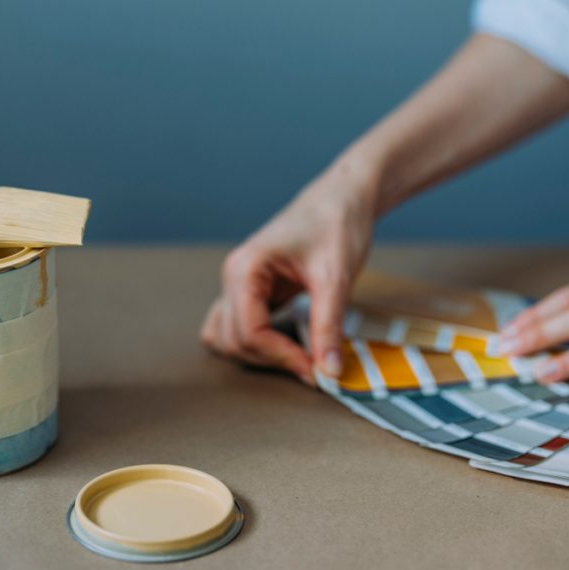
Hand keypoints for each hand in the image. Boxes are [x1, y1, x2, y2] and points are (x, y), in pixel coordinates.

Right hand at [200, 162, 376, 385]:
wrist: (342, 198)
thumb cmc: (335, 223)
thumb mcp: (335, 277)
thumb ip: (328, 326)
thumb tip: (329, 370)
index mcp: (245, 268)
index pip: (249, 332)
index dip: (282, 357)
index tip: (316, 370)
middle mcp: (234, 277)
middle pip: (234, 341)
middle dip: (272, 359)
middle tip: (315, 367)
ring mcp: (239, 284)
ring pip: (226, 338)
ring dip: (257, 355)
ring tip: (297, 357)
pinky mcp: (252, 291)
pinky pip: (237, 327)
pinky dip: (256, 344)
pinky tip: (287, 344)